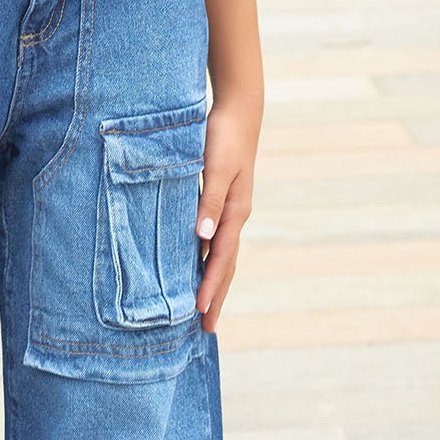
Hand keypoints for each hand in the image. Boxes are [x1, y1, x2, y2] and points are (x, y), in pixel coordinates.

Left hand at [193, 96, 258, 331]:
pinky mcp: (223, 200)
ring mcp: (232, 209)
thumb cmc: (223, 136)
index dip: (211, 286)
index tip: (200, 312)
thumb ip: (208, 200)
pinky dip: (212, 259)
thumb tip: (202, 238)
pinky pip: (218, 238)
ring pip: (223, 254)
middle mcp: (235, 215)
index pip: (221, 258)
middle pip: (226, 264)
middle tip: (207, 329)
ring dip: (216, 282)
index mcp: (234, 211)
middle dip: (217, 296)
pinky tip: (201, 265)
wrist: (239, 110)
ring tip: (206, 308)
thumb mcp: (215, 166)